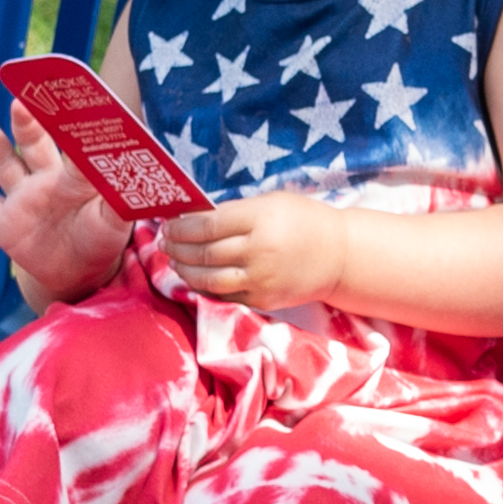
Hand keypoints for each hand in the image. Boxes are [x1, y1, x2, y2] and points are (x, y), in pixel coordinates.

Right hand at [0, 105, 125, 301]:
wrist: (76, 273)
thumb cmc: (101, 240)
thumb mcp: (114, 222)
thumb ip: (122, 200)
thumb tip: (141, 176)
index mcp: (77, 177)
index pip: (73, 145)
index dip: (71, 124)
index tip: (69, 98)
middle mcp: (46, 179)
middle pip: (34, 144)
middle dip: (27, 123)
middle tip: (21, 100)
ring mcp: (22, 198)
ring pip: (4, 163)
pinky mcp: (4, 222)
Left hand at [155, 192, 354, 311]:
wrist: (338, 256)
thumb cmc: (303, 221)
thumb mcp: (271, 203)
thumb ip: (234, 211)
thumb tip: (192, 219)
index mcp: (260, 219)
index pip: (206, 225)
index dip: (180, 227)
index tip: (167, 225)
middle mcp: (258, 251)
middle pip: (203, 253)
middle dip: (177, 248)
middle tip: (164, 242)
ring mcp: (260, 279)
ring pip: (207, 279)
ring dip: (184, 270)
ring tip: (175, 260)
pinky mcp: (262, 299)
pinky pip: (223, 295)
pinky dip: (203, 287)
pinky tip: (196, 277)